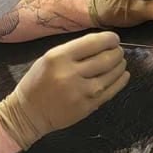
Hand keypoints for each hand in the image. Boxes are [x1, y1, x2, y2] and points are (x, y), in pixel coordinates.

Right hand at [0, 32, 128, 149]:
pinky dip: (120, 81)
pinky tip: (123, 75)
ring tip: (120, 62)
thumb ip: (72, 51)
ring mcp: (81, 92)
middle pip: (106, 58)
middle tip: (118, 51)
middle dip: (117, 52)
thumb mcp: (48, 59)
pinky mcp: (87, 106)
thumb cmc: (36, 83)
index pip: (93, 42)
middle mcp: (71, 73)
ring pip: (112, 74)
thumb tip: (100, 44)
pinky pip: (111, 91)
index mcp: (59, 57)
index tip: (114, 39)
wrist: (28, 114)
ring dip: (120, 65)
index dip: (109, 39)